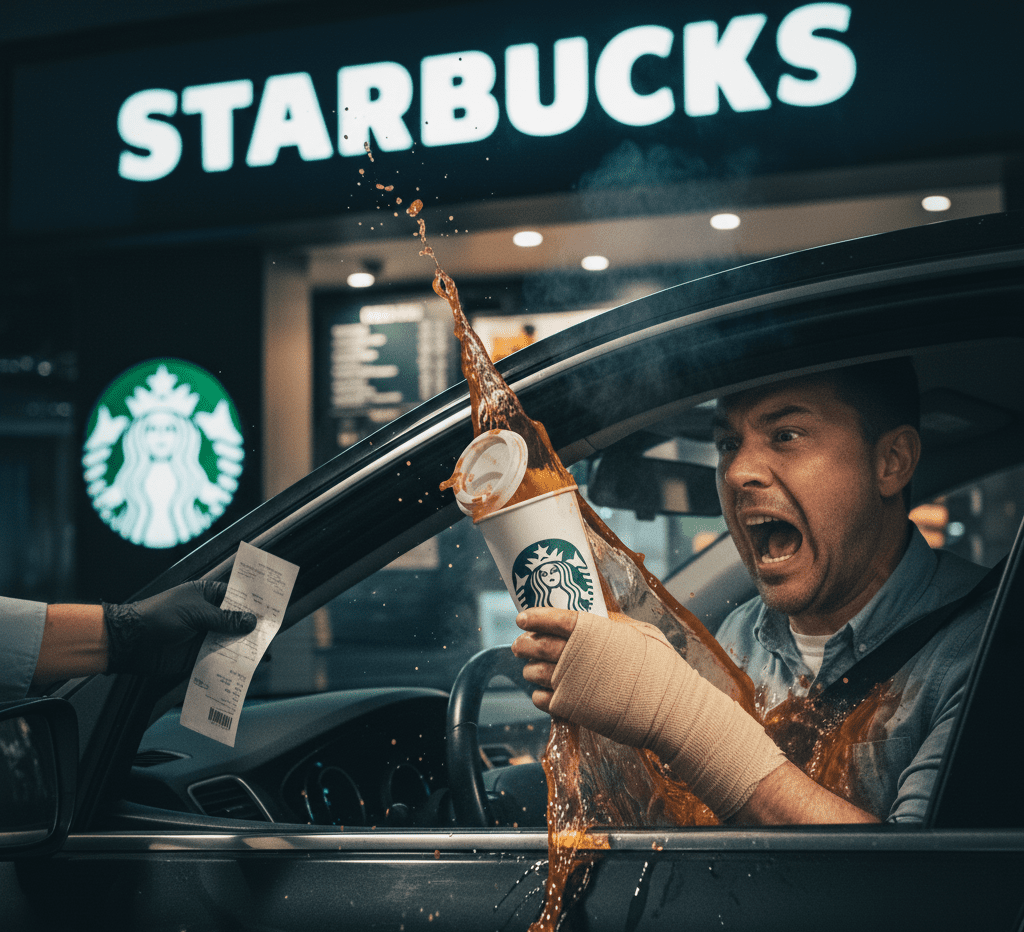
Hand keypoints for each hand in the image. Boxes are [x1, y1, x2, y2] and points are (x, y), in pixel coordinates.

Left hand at [103, 581, 257, 675]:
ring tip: (262, 650)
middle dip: (251, 626)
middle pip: (236, 620)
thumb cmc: (159, 616)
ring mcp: (203, 636)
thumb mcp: (196, 612)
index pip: (235, 596)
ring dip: (242, 646)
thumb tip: (251, 621)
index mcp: (206, 596)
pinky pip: (218, 659)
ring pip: (230, 641)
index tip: (271, 607)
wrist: (131, 642)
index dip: (252, 602)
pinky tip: (243, 665)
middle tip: (271, 631)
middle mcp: (208, 615)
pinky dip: (229, 663)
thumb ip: (225, 619)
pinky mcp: (198, 656)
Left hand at [512, 608, 660, 711]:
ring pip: (534, 673)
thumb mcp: (642, 633)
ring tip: (532, 669)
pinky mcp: (569, 708)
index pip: (552, 618)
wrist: (670, 708)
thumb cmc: (662, 668)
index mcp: (591, 630)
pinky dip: (539, 695)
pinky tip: (545, 693)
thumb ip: (615, 624)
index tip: (522, 618)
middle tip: (520, 644)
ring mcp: (569, 682)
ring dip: (530, 669)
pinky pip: (541, 699)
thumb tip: (600, 618)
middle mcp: (574, 654)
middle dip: (523, 643)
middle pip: (535, 645)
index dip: (533, 617)